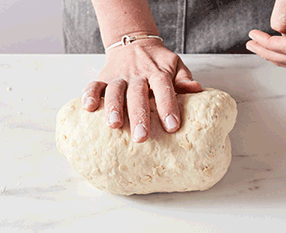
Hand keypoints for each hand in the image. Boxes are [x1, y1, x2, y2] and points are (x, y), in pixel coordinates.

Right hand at [81, 38, 201, 142]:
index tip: (172, 126)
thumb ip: (184, 79)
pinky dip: (89, 95)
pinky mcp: (103, 77)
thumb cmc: (158, 63)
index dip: (168, 106)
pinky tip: (88, 108)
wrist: (134, 43)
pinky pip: (94, 85)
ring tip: (115, 125)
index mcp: (157, 72)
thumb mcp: (175, 65)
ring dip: (114, 107)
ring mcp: (119, 76)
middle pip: (137, 94)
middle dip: (139, 115)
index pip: (163, 88)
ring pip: (115, 90)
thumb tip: (196, 89)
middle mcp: (137, 74)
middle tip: (141, 137)